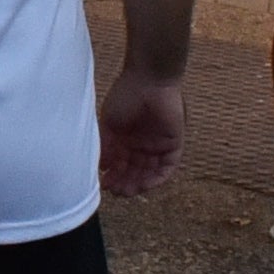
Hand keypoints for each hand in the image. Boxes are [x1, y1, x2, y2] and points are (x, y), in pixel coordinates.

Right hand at [99, 71, 185, 192]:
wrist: (148, 81)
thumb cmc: (124, 98)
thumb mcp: (109, 125)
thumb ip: (106, 147)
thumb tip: (101, 167)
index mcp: (124, 139)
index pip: (119, 163)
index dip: (112, 176)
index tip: (103, 185)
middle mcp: (141, 144)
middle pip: (134, 170)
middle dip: (124, 182)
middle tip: (115, 192)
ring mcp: (157, 145)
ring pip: (150, 171)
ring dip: (139, 183)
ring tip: (127, 191)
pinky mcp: (173, 143)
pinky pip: (168, 166)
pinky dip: (158, 177)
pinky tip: (146, 185)